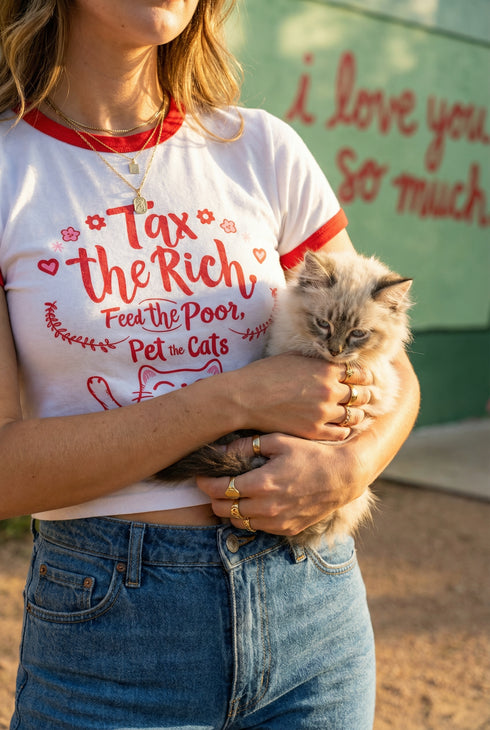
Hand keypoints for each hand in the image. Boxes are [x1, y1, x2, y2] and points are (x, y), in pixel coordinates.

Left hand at [196, 432, 367, 535]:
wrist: (343, 476)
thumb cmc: (311, 453)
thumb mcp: (278, 441)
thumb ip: (246, 446)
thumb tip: (220, 450)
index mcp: (262, 483)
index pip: (219, 490)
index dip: (205, 483)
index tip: (202, 476)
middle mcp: (266, 507)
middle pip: (223, 509)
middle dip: (214, 497)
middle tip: (216, 484)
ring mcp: (277, 521)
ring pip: (238, 522)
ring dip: (231, 509)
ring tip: (235, 494)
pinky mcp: (287, 529)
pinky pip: (257, 528)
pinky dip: (250, 517)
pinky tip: (255, 502)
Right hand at [232, 355, 371, 441]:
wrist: (245, 398)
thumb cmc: (265, 374)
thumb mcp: (293, 357)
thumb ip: (317, 360)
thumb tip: (331, 360)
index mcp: (326, 369)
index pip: (360, 373)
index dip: (365, 377)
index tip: (365, 380)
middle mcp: (329, 391)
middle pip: (362, 394)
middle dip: (366, 395)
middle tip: (366, 397)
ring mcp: (323, 413)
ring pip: (355, 415)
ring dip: (357, 413)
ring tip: (355, 413)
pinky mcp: (314, 431)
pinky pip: (341, 433)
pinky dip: (344, 430)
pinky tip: (341, 427)